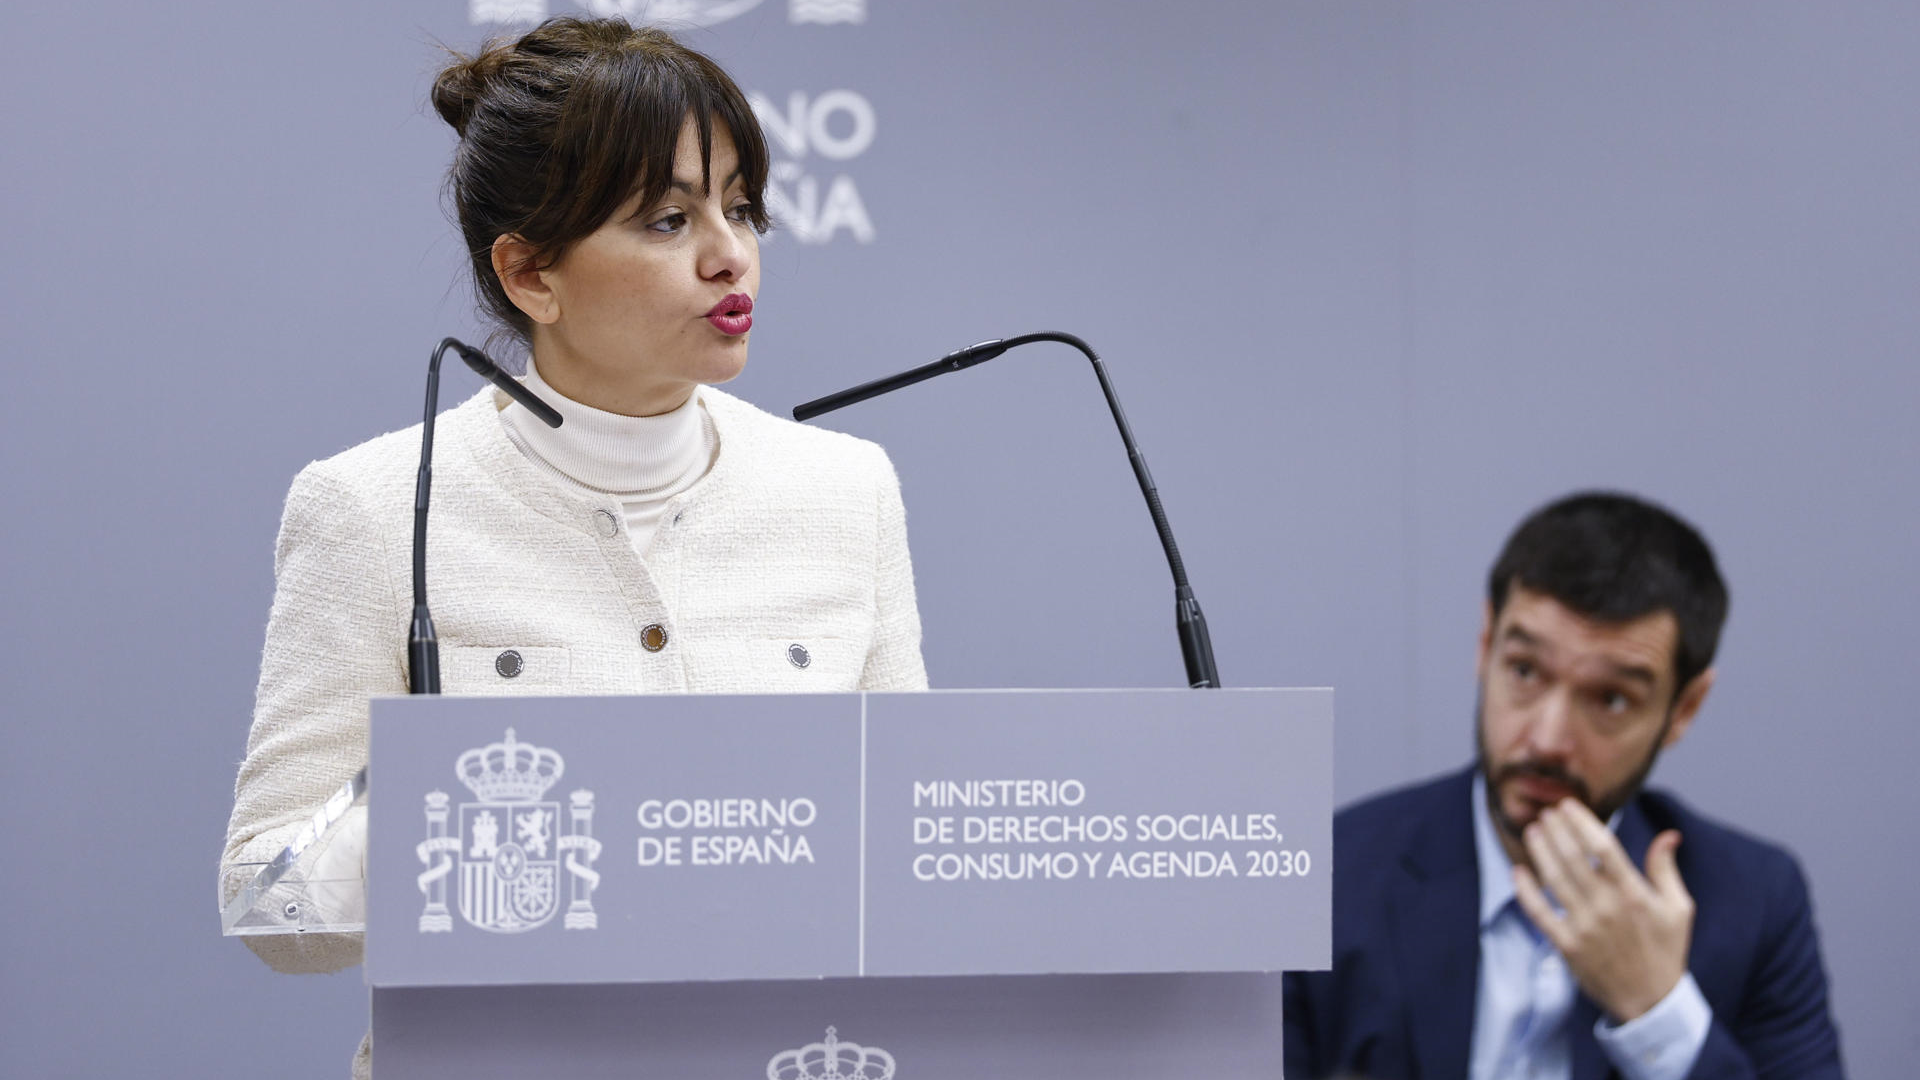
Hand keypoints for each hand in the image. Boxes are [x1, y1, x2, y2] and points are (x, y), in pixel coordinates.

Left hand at [1512, 799, 1693, 1021]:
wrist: (1650, 1000)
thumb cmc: (1665, 950)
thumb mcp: (1678, 908)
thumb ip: (1666, 869)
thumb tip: (1669, 834)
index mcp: (1634, 894)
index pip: (1603, 847)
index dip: (1582, 822)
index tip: (1568, 805)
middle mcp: (1607, 907)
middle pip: (1573, 857)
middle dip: (1556, 830)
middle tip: (1546, 813)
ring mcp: (1585, 927)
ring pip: (1554, 879)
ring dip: (1540, 851)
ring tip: (1532, 831)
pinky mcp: (1567, 945)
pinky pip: (1539, 912)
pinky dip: (1526, 890)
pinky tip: (1519, 871)